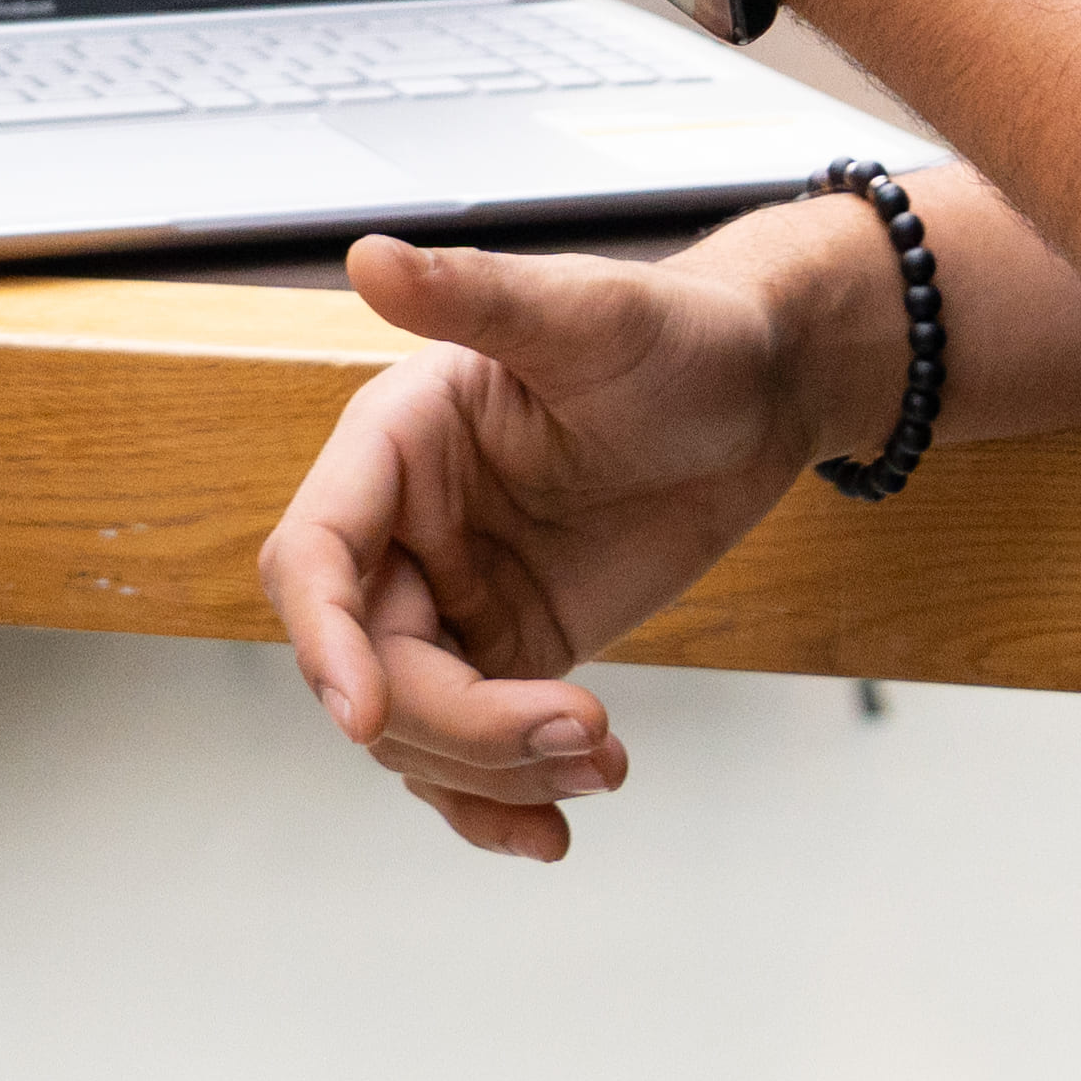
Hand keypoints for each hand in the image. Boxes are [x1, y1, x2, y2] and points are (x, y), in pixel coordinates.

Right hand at [259, 216, 882, 861]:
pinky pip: (474, 750)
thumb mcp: (586, 314)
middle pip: (368, 668)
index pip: (315, 559)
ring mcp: (452, 598)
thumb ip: (475, 294)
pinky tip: (558, 824)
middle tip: (578, 730)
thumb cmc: (677, 333)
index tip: (366, 713)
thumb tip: (369, 256)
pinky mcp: (510, 648)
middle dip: (458, 725)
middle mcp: (404, 527)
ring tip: (604, 760)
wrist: (765, 392)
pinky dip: (502, 801)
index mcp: (394, 442)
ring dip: (496, 771)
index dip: (325, 642)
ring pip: (418, 729)